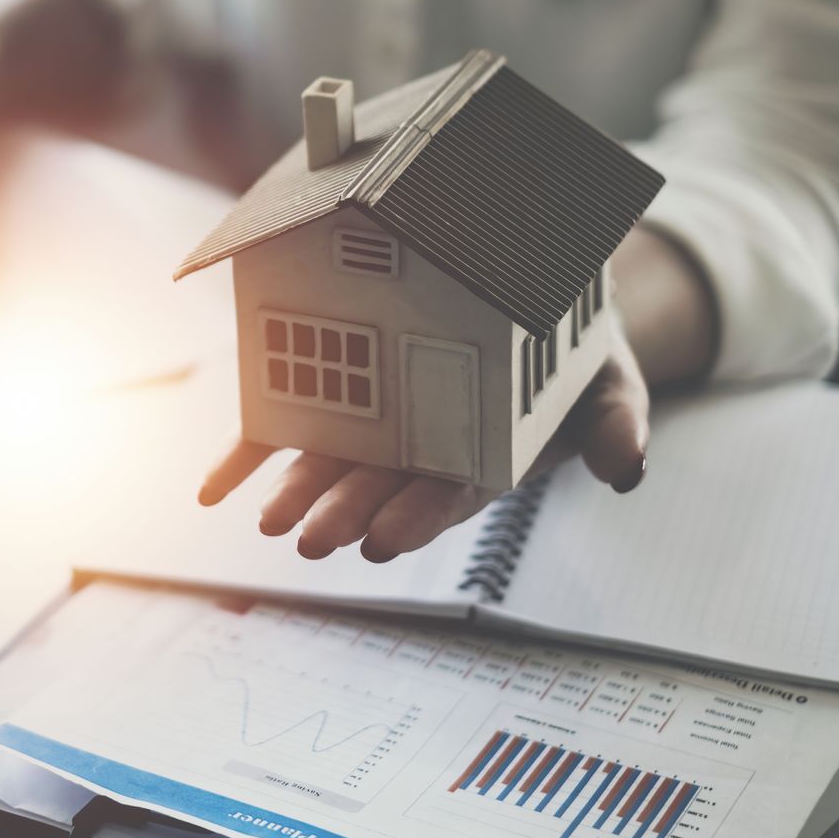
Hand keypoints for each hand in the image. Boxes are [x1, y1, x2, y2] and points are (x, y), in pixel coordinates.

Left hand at [197, 313, 651, 562]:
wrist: (531, 295)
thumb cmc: (570, 350)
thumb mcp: (608, 377)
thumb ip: (615, 422)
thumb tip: (628, 468)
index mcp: (483, 456)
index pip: (448, 495)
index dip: (416, 517)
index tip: (384, 542)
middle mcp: (421, 448)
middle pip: (379, 485)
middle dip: (345, 512)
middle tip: (310, 539)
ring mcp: (374, 423)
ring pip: (328, 461)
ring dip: (294, 489)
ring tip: (266, 520)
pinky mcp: (333, 390)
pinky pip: (282, 425)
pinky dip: (244, 457)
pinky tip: (210, 488)